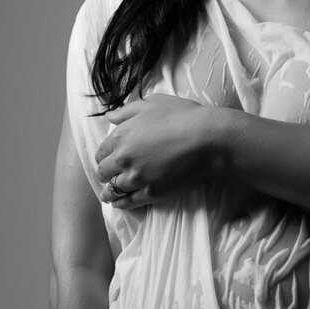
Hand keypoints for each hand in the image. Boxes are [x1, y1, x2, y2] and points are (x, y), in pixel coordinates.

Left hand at [95, 94, 221, 208]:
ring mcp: (137, 178)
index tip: (107, 160)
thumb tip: (109, 117)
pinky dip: (122, 204)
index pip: (101, 152)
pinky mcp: (152, 193)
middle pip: (104, 173)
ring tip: (109, 196)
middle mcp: (124, 159)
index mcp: (121, 136)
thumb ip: (127, 111)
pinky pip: (130, 203)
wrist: (208, 139)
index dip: (103, 157)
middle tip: (108, 178)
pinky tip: (121, 204)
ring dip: (110, 193)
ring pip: (114, 190)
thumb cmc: (183, 117)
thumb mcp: (153, 104)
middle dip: (105, 175)